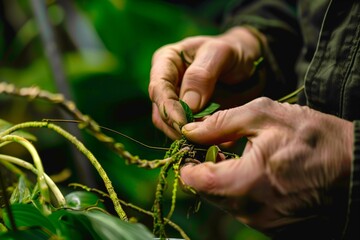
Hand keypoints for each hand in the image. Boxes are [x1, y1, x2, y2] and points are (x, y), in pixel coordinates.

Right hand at [149, 27, 264, 138]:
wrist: (248, 62)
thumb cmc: (233, 51)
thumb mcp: (221, 53)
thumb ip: (202, 75)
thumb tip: (188, 105)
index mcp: (166, 61)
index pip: (158, 88)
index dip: (168, 108)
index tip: (184, 124)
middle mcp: (166, 84)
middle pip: (160, 111)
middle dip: (177, 126)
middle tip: (200, 137)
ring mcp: (176, 102)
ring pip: (170, 127)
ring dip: (187, 136)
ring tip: (210, 139)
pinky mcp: (189, 117)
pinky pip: (188, 133)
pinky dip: (199, 140)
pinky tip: (216, 141)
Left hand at [180, 97, 352, 233]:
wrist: (356, 166)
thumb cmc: (314, 138)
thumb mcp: (266, 115)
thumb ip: (221, 122)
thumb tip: (191, 131)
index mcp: (246, 182)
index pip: (196, 180)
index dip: (187, 162)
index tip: (192, 147)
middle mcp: (251, 211)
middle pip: (207, 192)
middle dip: (204, 168)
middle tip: (217, 145)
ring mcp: (262, 223)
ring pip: (223, 202)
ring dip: (221, 178)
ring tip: (238, 155)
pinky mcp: (272, 227)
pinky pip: (242, 209)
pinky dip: (238, 190)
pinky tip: (253, 170)